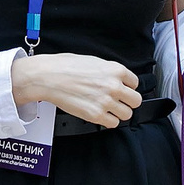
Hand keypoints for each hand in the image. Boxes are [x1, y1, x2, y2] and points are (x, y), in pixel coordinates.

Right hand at [11, 52, 142, 126]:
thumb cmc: (64, 66)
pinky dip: (108, 121)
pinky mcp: (96, 115)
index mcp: (115, 70)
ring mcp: (106, 101)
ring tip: (108, 109)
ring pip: (127, 114)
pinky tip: (100, 114)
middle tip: (119, 102)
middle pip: (136, 100)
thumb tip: (114, 78)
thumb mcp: (93, 61)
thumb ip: (108, 71)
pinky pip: (113, 124)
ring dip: (118, 113)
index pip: (135, 83)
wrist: (47, 77)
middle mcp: (114, 86)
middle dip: (127, 101)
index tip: (122, 90)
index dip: (127, 87)